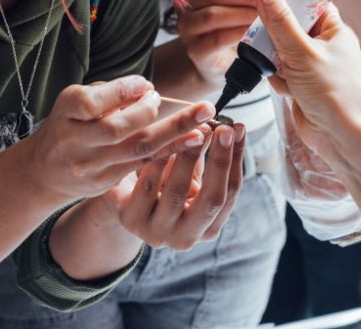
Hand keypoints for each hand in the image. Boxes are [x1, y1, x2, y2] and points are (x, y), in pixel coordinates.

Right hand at [22, 75, 215, 202]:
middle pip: (120, 129)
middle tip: (194, 103)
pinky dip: (171, 151)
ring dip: (176, 134)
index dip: (126, 92)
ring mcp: (90, 165)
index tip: (148, 85)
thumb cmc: (70, 122)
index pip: (97, 101)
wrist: (45, 170)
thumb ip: (110, 93)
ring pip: (138, 150)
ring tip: (205, 121)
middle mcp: (75, 140)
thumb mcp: (78, 99)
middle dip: (158, 114)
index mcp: (68, 111)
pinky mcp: (105, 182)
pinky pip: (143, 165)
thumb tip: (148, 91)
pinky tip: (194, 141)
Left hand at [101, 123, 245, 249]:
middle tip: (222, 128)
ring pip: (178, 192)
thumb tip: (221, 123)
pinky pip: (148, 186)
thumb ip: (206, 154)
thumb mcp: (189, 173)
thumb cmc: (163, 183)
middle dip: (219, 161)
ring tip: (192, 128)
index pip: (230, 193)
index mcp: (208, 228)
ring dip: (189, 156)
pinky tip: (162, 138)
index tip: (238, 128)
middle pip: (211, 200)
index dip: (236, 159)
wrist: (122, 199)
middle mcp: (186, 237)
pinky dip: (158, 160)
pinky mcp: (132, 220)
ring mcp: (158, 233)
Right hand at [177, 0, 268, 85]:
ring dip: (241, 14)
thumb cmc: (232, 27)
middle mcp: (186, 3)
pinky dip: (236, 34)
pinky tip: (252, 32)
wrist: (224, 63)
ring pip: (213, 15)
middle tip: (269, 0)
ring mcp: (188, 28)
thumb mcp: (238, 2)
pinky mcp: (195, 50)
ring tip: (263, 16)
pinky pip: (216, 39)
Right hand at [254, 0, 360, 156]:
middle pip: (288, 27)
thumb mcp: (302, 52)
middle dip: (275, 39)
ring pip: (280, 50)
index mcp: (334, 30)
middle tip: (272, 45)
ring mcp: (313, 66)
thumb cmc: (337, 96)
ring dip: (275, 62)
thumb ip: (280, 21)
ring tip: (285, 73)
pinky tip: (288, 89)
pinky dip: (278, 79)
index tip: (271, 6)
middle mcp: (325, 46)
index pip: (308, 3)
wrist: (342, 138)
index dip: (288, 3)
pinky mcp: (302, 84)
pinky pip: (279, 72)